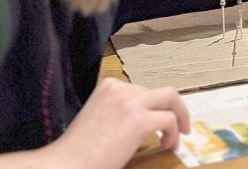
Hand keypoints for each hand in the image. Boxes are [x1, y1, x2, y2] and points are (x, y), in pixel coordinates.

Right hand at [46, 78, 189, 168]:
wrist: (66, 163)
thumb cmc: (80, 149)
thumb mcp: (101, 119)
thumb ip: (121, 111)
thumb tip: (145, 119)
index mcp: (109, 86)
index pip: (143, 90)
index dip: (155, 107)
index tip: (158, 123)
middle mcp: (120, 88)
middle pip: (161, 92)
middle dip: (174, 108)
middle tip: (181, 127)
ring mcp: (129, 102)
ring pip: (171, 98)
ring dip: (179, 118)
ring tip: (177, 138)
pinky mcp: (138, 119)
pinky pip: (170, 119)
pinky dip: (174, 132)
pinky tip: (167, 145)